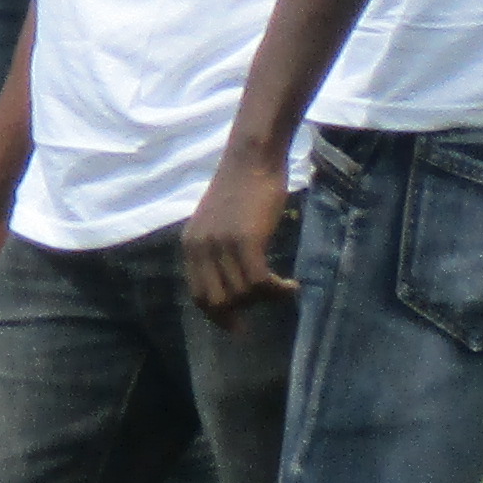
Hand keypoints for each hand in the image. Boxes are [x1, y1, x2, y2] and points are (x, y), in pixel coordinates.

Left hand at [185, 147, 300, 322]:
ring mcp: (222, 245)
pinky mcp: (245, 242)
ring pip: (242, 294)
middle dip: (243, 310)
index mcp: (191, 245)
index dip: (218, 315)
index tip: (237, 326)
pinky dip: (277, 291)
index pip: (198, 295)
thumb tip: (233, 282)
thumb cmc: (243, 184)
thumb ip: (217, 249)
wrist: (253, 157)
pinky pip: (259, 282)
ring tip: (283, 290)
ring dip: (266, 299)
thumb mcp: (219, 220)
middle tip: (265, 303)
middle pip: (219, 301)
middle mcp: (201, 248)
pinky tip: (291, 287)